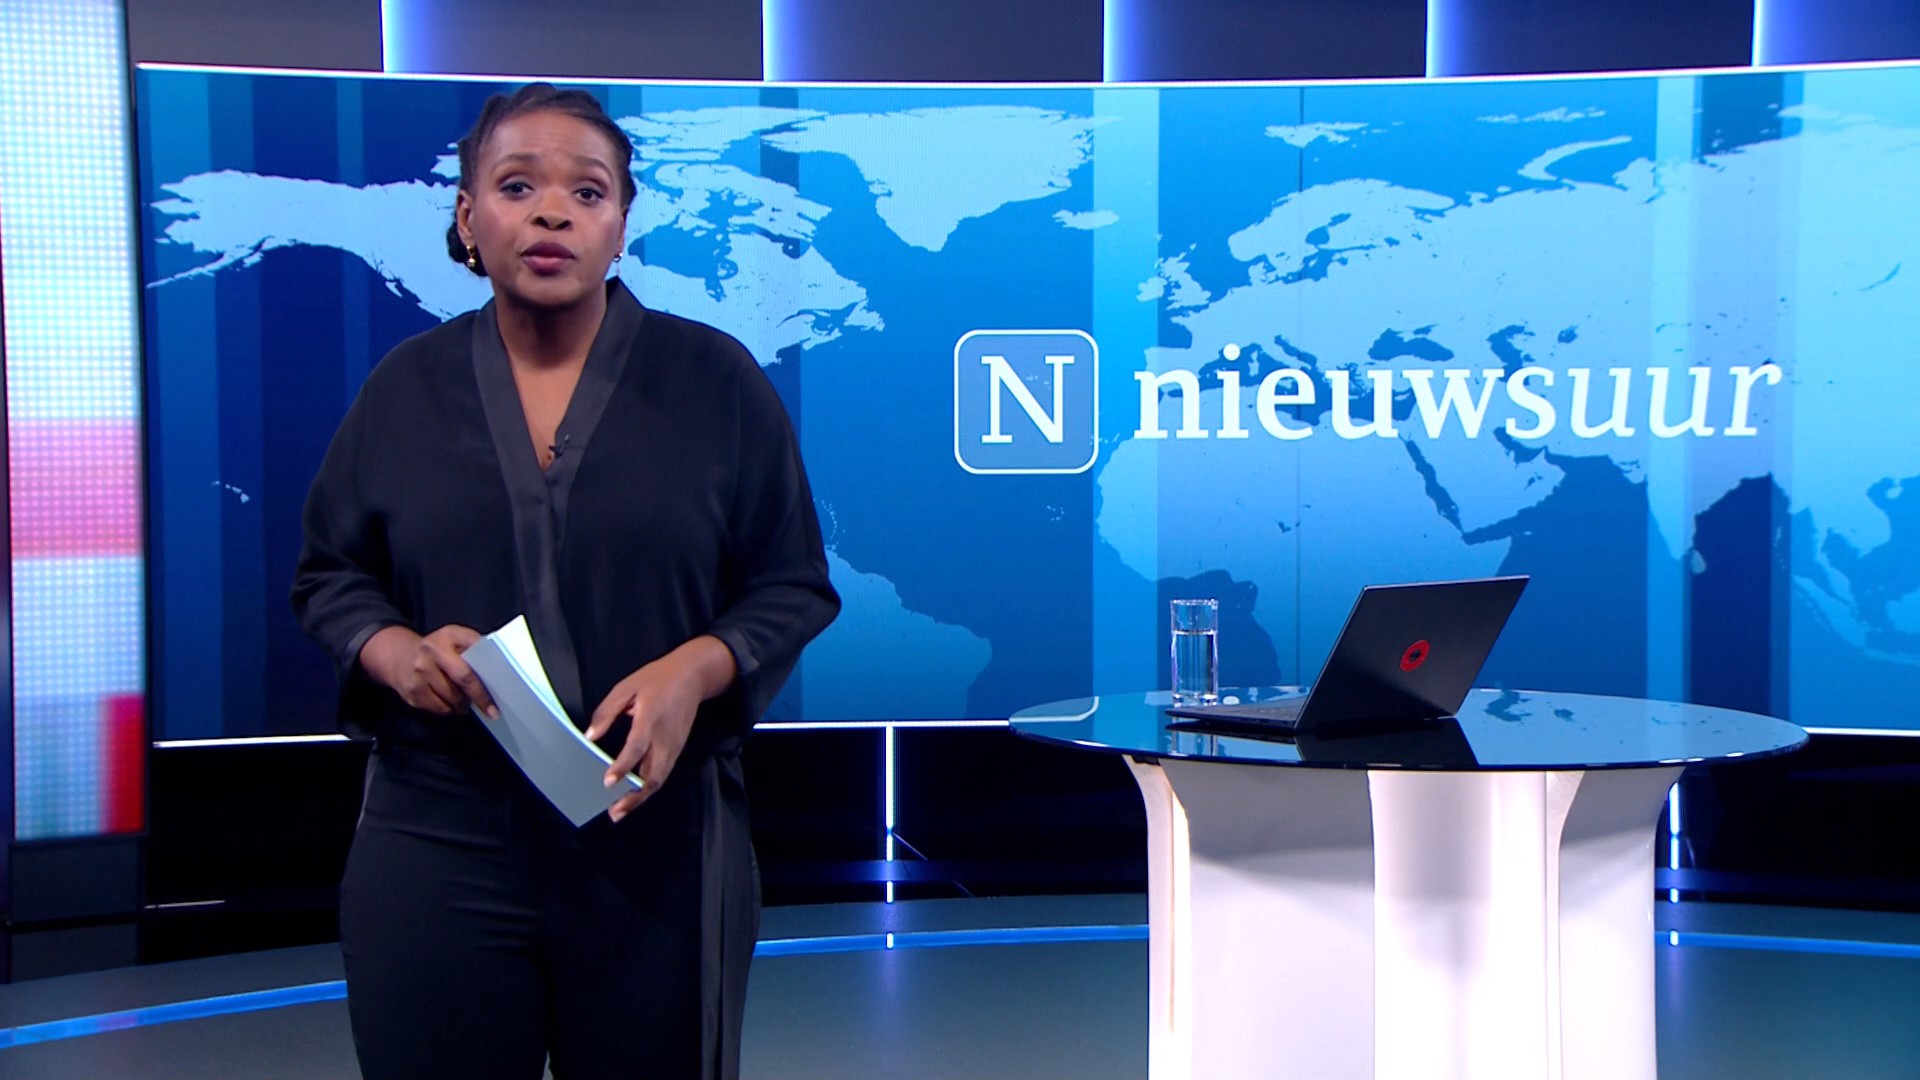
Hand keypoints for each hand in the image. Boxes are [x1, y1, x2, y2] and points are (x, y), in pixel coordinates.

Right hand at [359, 625, 497, 718]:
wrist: (397, 656)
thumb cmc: (437, 649)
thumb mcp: (455, 639)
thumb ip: (473, 648)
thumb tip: (497, 669)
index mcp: (449, 635)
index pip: (475, 651)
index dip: (489, 669)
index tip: (502, 689)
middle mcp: (432, 651)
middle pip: (463, 678)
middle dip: (479, 696)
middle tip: (490, 710)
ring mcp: (419, 672)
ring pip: (451, 698)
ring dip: (462, 704)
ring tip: (464, 702)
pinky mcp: (412, 691)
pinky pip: (438, 708)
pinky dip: (447, 708)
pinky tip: (447, 702)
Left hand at [586, 637, 737, 821]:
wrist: (693, 676)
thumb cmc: (657, 679)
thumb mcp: (627, 687)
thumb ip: (607, 712)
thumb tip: (590, 736)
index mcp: (650, 719)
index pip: (637, 748)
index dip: (623, 766)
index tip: (608, 782)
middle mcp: (664, 738)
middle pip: (653, 776)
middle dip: (635, 797)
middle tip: (614, 811)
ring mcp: (673, 746)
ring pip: (659, 779)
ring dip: (641, 798)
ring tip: (621, 810)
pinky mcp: (677, 749)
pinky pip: (663, 773)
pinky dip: (649, 787)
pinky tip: (635, 794)